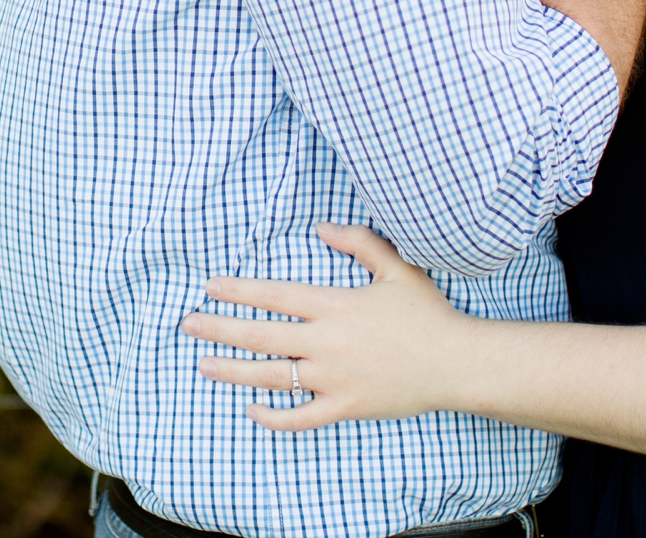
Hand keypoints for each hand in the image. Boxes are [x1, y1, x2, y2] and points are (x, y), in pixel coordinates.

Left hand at [181, 224, 471, 430]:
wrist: (457, 364)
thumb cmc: (427, 313)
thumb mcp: (397, 267)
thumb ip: (358, 242)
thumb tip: (321, 228)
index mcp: (335, 305)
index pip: (275, 295)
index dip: (239, 290)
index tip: (211, 287)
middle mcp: (327, 342)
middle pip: (261, 335)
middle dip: (220, 327)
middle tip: (188, 323)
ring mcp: (333, 378)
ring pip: (271, 376)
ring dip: (232, 369)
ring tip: (203, 363)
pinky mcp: (345, 406)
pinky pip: (300, 416)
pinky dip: (273, 416)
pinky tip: (251, 408)